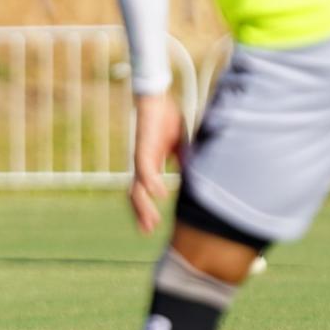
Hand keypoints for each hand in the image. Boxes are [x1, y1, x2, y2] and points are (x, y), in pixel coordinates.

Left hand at [129, 92, 185, 234]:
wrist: (156, 97)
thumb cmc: (166, 118)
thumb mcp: (180, 144)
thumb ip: (183, 160)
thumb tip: (193, 174)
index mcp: (150, 164)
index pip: (143, 192)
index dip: (145, 209)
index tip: (150, 227)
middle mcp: (143, 164)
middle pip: (135, 194)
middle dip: (141, 214)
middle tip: (147, 232)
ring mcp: (142, 157)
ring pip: (137, 187)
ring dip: (143, 206)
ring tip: (150, 222)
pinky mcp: (143, 148)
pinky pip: (145, 169)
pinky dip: (151, 183)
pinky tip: (159, 196)